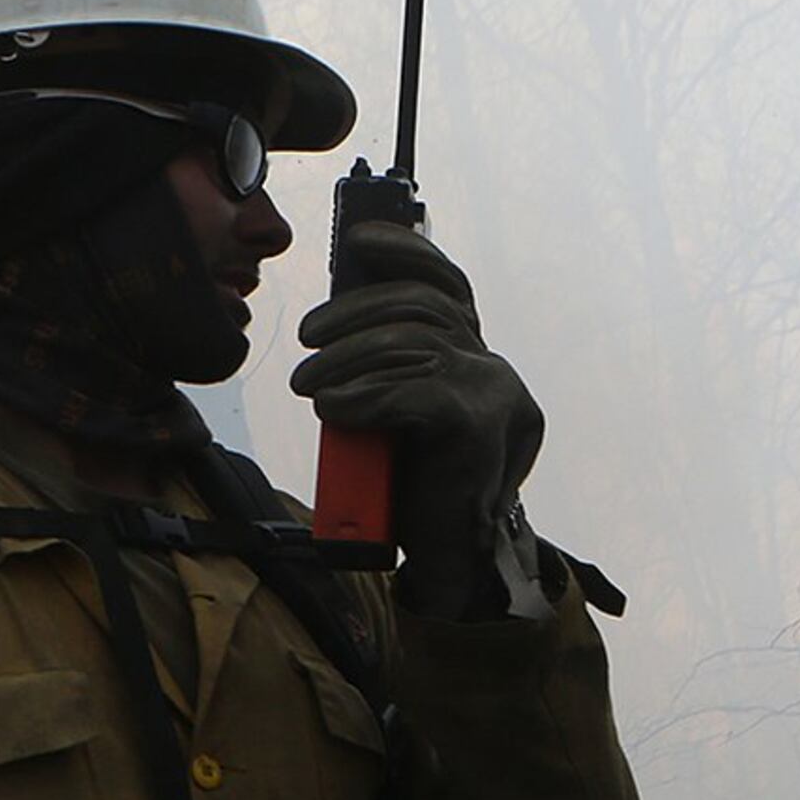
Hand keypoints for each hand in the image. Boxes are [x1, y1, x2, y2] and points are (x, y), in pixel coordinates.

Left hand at [290, 221, 546, 616]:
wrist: (447, 559)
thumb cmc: (410, 489)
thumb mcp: (392, 414)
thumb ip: (383, 368)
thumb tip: (335, 319)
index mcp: (475, 359)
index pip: (447, 285)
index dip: (407, 253)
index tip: (358, 240)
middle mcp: (493, 368)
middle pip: (419, 309)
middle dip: (353, 314)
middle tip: (306, 340)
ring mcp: (494, 393)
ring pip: (408, 346)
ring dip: (344, 360)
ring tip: (305, 386)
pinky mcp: (478, 424)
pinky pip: (411, 391)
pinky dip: (362, 396)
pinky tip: (332, 408)